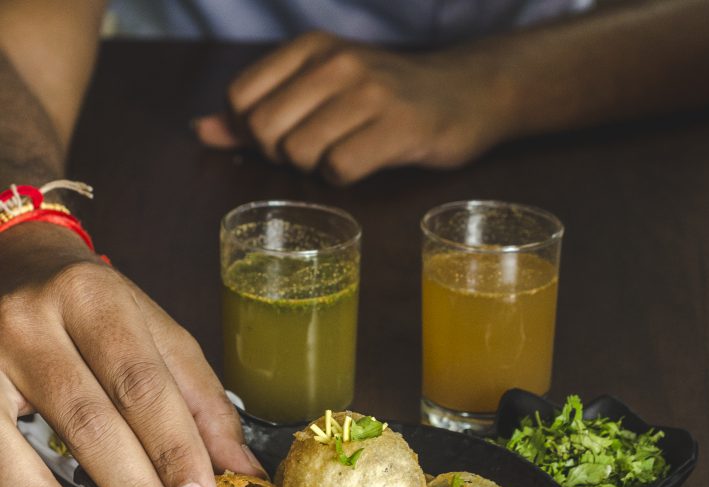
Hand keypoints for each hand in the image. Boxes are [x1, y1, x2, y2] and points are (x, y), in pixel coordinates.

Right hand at [0, 222, 263, 486]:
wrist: (22, 268)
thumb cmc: (100, 309)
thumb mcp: (157, 333)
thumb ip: (200, 398)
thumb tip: (240, 464)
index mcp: (96, 297)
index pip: (142, 383)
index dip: (174, 447)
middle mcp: (34, 320)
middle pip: (92, 418)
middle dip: (139, 485)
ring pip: (34, 447)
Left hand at [195, 31, 515, 184]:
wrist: (466, 93)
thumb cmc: (386, 96)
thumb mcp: (320, 87)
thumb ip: (259, 108)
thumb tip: (200, 130)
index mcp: (310, 46)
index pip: (240, 98)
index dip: (253, 130)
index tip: (285, 134)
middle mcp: (336, 62)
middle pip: (265, 130)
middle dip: (282, 153)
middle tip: (315, 149)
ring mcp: (369, 92)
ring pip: (300, 152)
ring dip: (316, 166)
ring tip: (344, 151)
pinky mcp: (398, 126)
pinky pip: (339, 169)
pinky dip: (344, 177)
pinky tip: (365, 160)